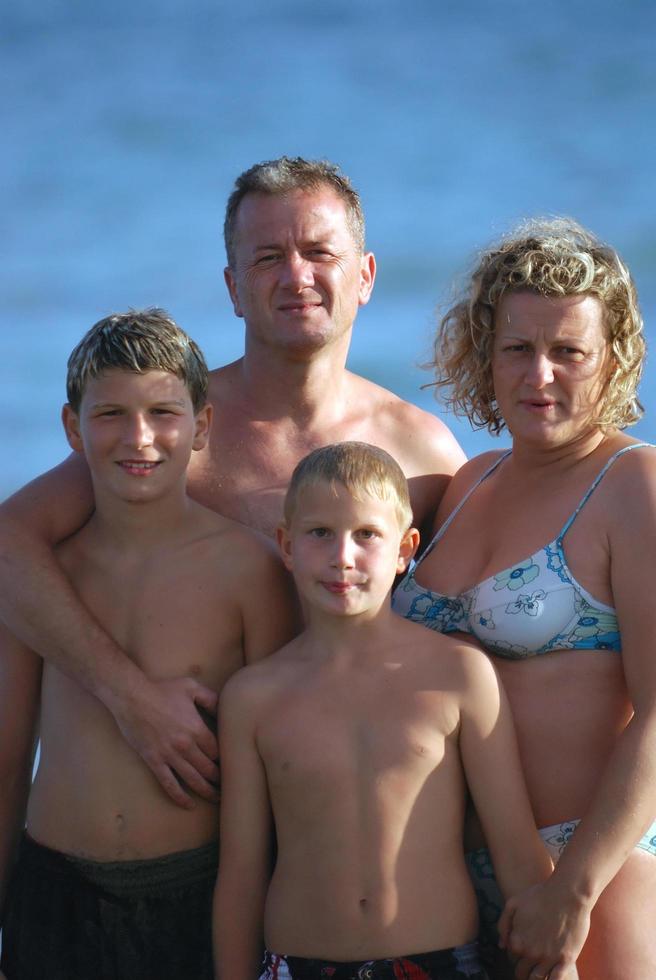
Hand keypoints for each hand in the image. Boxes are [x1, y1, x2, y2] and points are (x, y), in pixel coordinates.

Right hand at [110, 675, 219, 807]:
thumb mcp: (191, 687)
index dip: (225, 759)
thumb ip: (210, 698)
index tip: (230, 764)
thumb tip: (223, 709)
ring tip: (217, 798)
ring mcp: (169, 755)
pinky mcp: (154, 761)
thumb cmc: (162, 689)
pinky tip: (189, 804)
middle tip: (229, 786)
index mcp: (197, 728)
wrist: (131, 696)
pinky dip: (180, 796)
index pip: (218, 751)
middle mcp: (185, 745)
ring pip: (193, 780)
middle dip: (220, 779)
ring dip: (206, 791)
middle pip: (208, 768)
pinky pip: (169, 784)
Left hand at [498, 879, 589, 979]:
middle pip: (522, 973)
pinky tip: (550, 978)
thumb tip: (502, 945)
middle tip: (527, 968)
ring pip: (537, 979)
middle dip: (523, 972)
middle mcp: (530, 953)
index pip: (512, 958)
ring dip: (534, 979)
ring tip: (536, 975)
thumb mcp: (513, 903)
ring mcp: (548, 958)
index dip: (516, 955)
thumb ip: (503, 925)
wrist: (568, 894)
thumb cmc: (540, 895)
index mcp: (517, 941)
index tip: (523, 951)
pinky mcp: (566, 960)